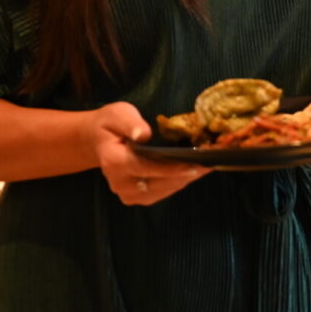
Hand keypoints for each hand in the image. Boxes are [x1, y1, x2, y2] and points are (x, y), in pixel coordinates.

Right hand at [86, 102, 208, 206]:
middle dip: (187, 172)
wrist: (98, 141)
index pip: (146, 167)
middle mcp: (120, 183)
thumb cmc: (110, 124)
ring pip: (165, 190)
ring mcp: (128, 193)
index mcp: (114, 161)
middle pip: (160, 182)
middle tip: (212, 160)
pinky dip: (180, 181)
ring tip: (209, 164)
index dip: (171, 168)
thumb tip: (142, 134)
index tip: (195, 164)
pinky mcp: (137, 197)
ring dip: (187, 178)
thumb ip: (130, 123)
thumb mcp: (118, 114)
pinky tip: (196, 170)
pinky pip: (163, 192)